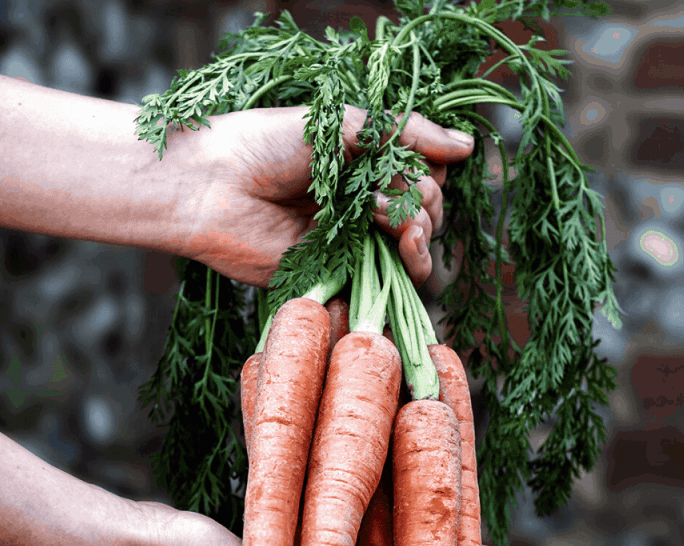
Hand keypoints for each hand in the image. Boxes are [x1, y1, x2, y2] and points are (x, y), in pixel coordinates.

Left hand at [171, 105, 474, 286]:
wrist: (215, 188)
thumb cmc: (269, 145)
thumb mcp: (345, 124)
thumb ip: (407, 134)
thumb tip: (468, 147)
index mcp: (363, 167)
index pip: (425, 175)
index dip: (432, 172)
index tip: (418, 163)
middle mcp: (362, 206)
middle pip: (427, 213)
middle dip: (425, 202)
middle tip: (400, 193)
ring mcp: (352, 243)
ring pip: (417, 248)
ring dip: (423, 231)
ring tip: (402, 222)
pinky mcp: (338, 276)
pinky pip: (391, 282)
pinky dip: (412, 266)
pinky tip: (405, 244)